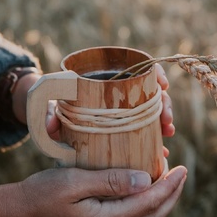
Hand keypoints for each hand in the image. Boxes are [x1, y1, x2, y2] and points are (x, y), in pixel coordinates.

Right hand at [0, 165, 186, 216]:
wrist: (13, 216)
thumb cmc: (40, 193)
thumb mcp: (75, 181)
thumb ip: (111, 181)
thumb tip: (146, 179)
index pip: (149, 203)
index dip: (169, 186)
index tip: (182, 168)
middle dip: (171, 196)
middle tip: (182, 173)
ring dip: (160, 203)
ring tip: (168, 181)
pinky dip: (144, 208)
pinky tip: (142, 192)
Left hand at [45, 63, 174, 142]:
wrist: (50, 113)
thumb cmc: (52, 105)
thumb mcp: (49, 108)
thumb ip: (48, 115)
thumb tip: (52, 126)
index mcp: (106, 77)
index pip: (137, 66)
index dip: (154, 73)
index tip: (163, 85)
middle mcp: (119, 89)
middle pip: (150, 90)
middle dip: (164, 105)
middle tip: (167, 121)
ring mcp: (125, 106)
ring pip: (152, 109)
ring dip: (164, 120)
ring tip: (167, 134)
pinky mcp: (126, 123)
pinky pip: (146, 127)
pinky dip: (155, 137)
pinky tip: (161, 149)